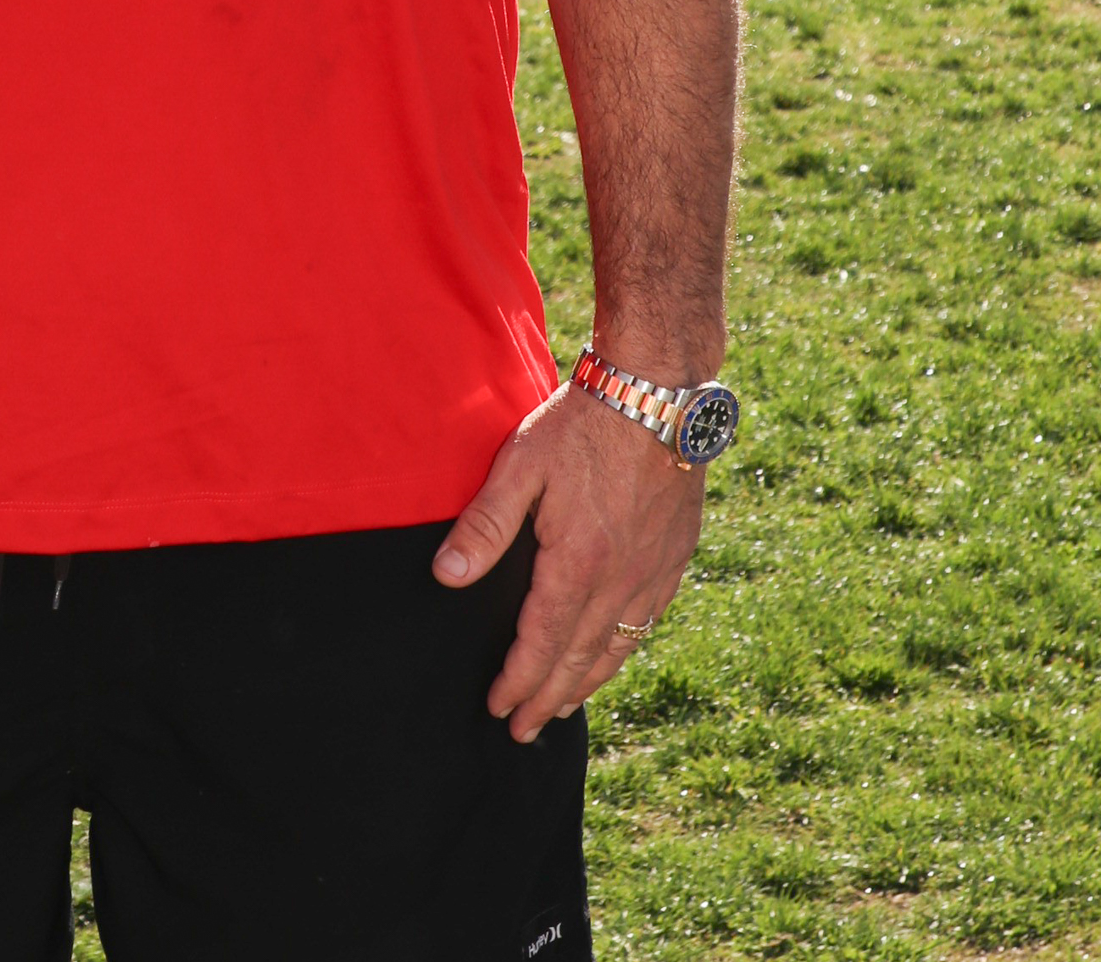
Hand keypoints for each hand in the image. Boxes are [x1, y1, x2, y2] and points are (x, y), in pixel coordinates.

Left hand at [431, 383, 703, 740]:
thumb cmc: (581, 424)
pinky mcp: (677, 556)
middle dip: (548, 698)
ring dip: (587, 683)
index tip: (497, 708)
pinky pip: (648, 621)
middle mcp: (621, 579)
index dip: (518, 681)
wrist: (656, 393)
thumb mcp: (520, 466)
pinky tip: (612, 655)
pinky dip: (625, 650)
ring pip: (618, 648)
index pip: (541, 642)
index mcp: (578, 562)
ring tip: (562, 707)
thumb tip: (446, 578)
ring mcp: (655, 571)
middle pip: (579, 658)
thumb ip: (485, 526)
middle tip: (523, 730)